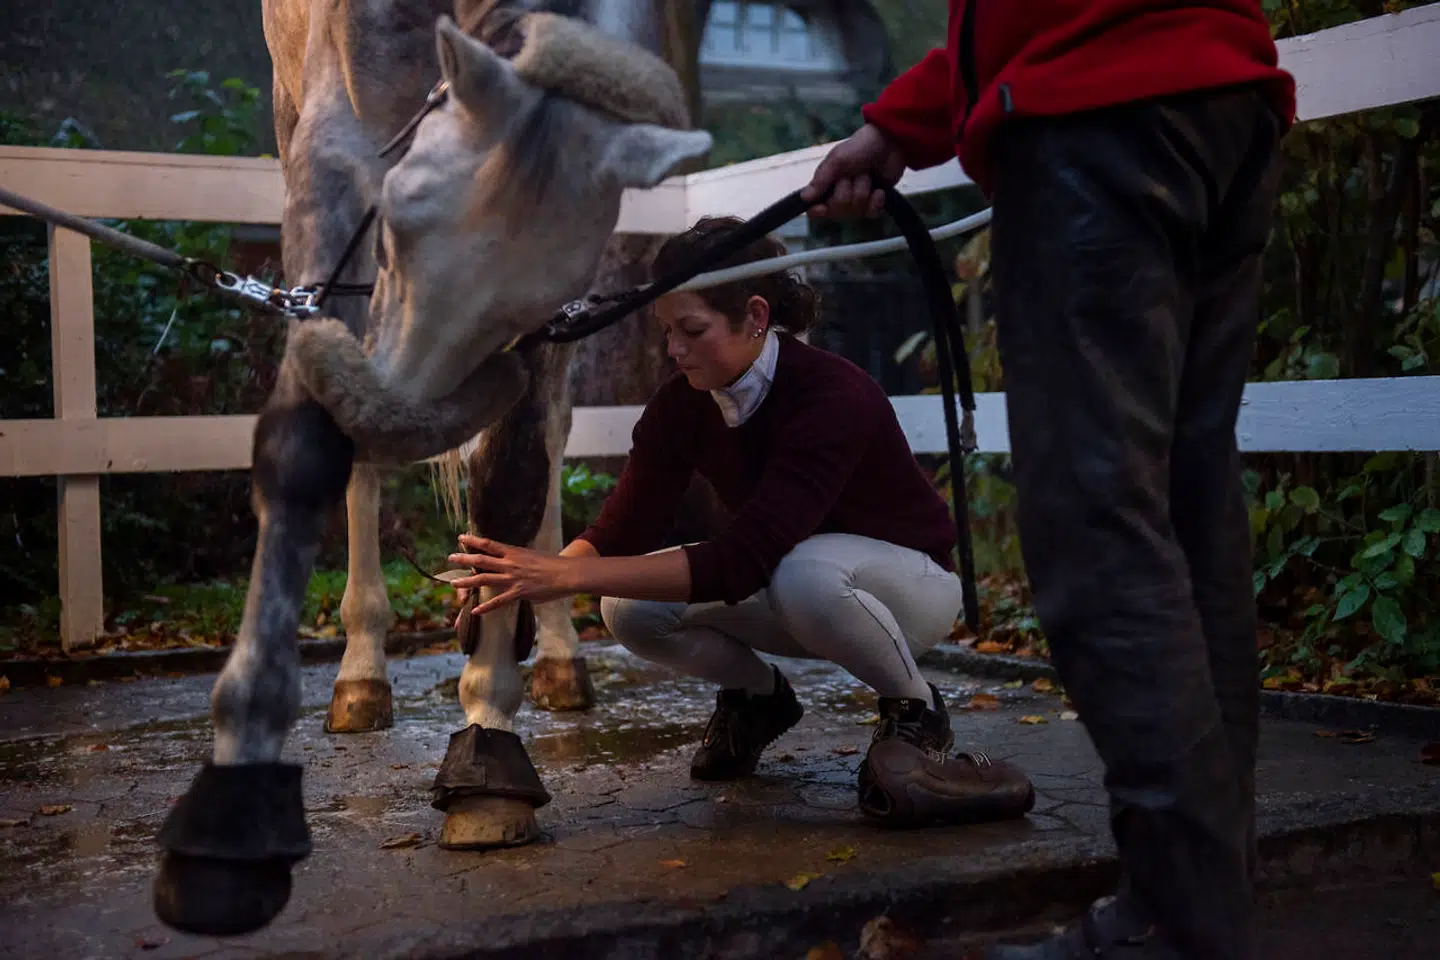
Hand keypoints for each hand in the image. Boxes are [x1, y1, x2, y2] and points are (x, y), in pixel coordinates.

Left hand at [447, 534, 577, 615]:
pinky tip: (475, 611)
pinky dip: (485, 607)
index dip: (473, 540)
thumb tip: (512, 564)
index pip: (489, 544)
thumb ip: (519, 560)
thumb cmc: (553, 564)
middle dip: (463, 559)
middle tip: (450, 558)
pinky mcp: (518, 592)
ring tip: (453, 583)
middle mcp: (510, 563)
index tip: (461, 537)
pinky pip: (498, 601)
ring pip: (484, 579)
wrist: (566, 574)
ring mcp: (513, 578)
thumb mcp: (533, 556)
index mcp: (514, 552)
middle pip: (481, 560)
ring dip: (467, 581)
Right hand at [800, 123, 906, 219]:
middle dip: (847, 192)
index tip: (822, 208)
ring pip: (856, 212)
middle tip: (853, 174)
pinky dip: (876, 201)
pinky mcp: (874, 203)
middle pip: (837, 211)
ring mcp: (858, 200)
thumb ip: (821, 179)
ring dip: (863, 191)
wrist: (890, 142)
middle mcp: (840, 194)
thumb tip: (804, 198)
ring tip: (868, 175)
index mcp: (827, 184)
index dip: (817, 211)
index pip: (815, 208)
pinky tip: (879, 190)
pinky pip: (871, 214)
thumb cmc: (861, 147)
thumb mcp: (837, 160)